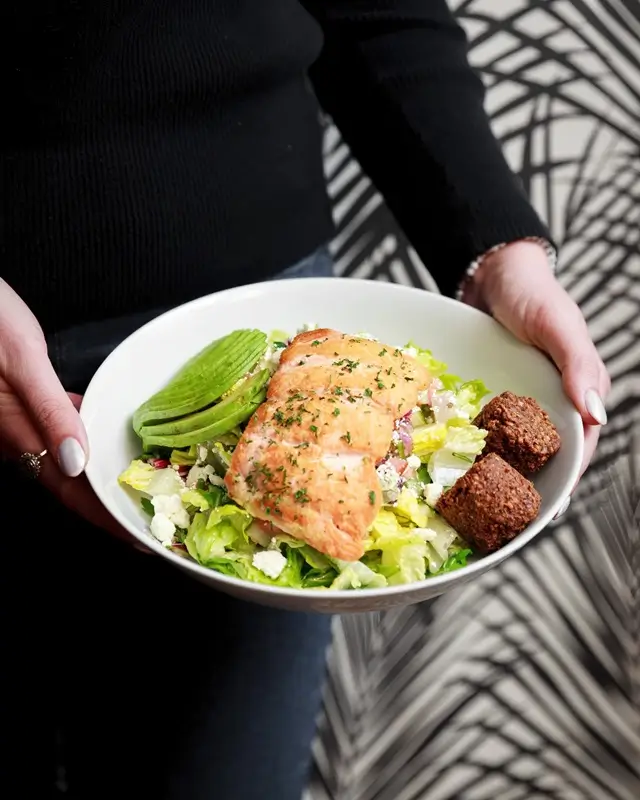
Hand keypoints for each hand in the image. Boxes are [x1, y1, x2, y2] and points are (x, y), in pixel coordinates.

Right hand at [0, 279, 142, 547]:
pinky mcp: (19, 406)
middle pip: (72, 485)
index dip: (106, 517)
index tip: (138, 537)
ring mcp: (17, 423)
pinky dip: (88, 447)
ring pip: (67, 464)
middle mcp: (17, 436)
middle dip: (109, 507)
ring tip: (137, 489)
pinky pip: (60, 436)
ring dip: (101, 481)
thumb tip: (77, 462)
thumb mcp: (20, 358)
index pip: (72, 490)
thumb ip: (48, 409)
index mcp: (19, 431)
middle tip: (151, 520)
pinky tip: (105, 440)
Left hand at [463, 241, 609, 507]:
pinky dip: (478, 447)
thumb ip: (579, 367)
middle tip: (505, 522)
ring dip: (502, 473)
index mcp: (579, 391)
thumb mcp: (558, 326)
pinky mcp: (494, 394)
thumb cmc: (533, 294)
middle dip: (530, 487)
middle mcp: (552, 401)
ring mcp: (522, 400)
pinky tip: (458, 467)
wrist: (492, 272)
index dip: (564, 481)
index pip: (579, 448)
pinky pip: (488, 427)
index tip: (545, 514)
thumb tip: (597, 418)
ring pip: (516, 446)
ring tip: (480, 506)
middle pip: (546, 455)